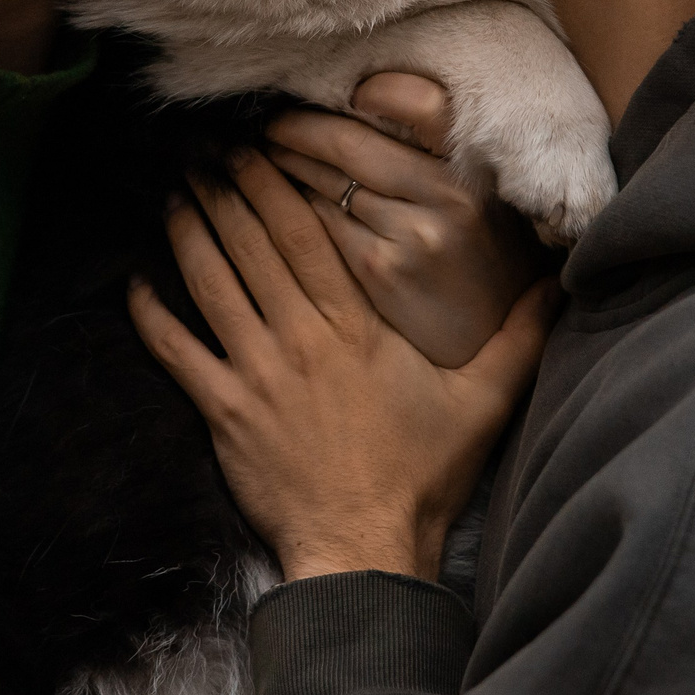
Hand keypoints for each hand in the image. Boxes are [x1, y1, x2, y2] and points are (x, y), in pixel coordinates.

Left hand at [129, 152, 558, 582]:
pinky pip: (177, 354)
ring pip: (211, 284)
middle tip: (205, 150)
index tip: (258, 145)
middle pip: (254, 244)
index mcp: (357, 325)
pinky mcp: (224, 413)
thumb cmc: (422, 475)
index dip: (277, 183)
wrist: (364, 549)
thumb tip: (559, 284)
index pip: (307, 234)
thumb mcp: (485, 401)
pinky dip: (151, 317)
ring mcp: (256, 373)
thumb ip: (521, 337)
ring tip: (176, 195)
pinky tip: (134, 286)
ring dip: (189, 234)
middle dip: (227, 190)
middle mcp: (301, 337)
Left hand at [265, 73, 545, 368]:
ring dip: (283, 165)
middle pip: (349, 144)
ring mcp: (409, 239)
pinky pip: (317, 225)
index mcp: (474, 173)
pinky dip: (289, 210)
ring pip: (325, 183)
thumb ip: (443, 157)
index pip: (424, 105)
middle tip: (269, 121)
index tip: (350, 91)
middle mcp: (445, 201)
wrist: (493, 344)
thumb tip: (372, 105)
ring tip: (255, 154)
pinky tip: (270, 204)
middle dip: (299, 129)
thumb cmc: (487, 267)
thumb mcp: (486, 198)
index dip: (382, 91)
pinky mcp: (377, 272)